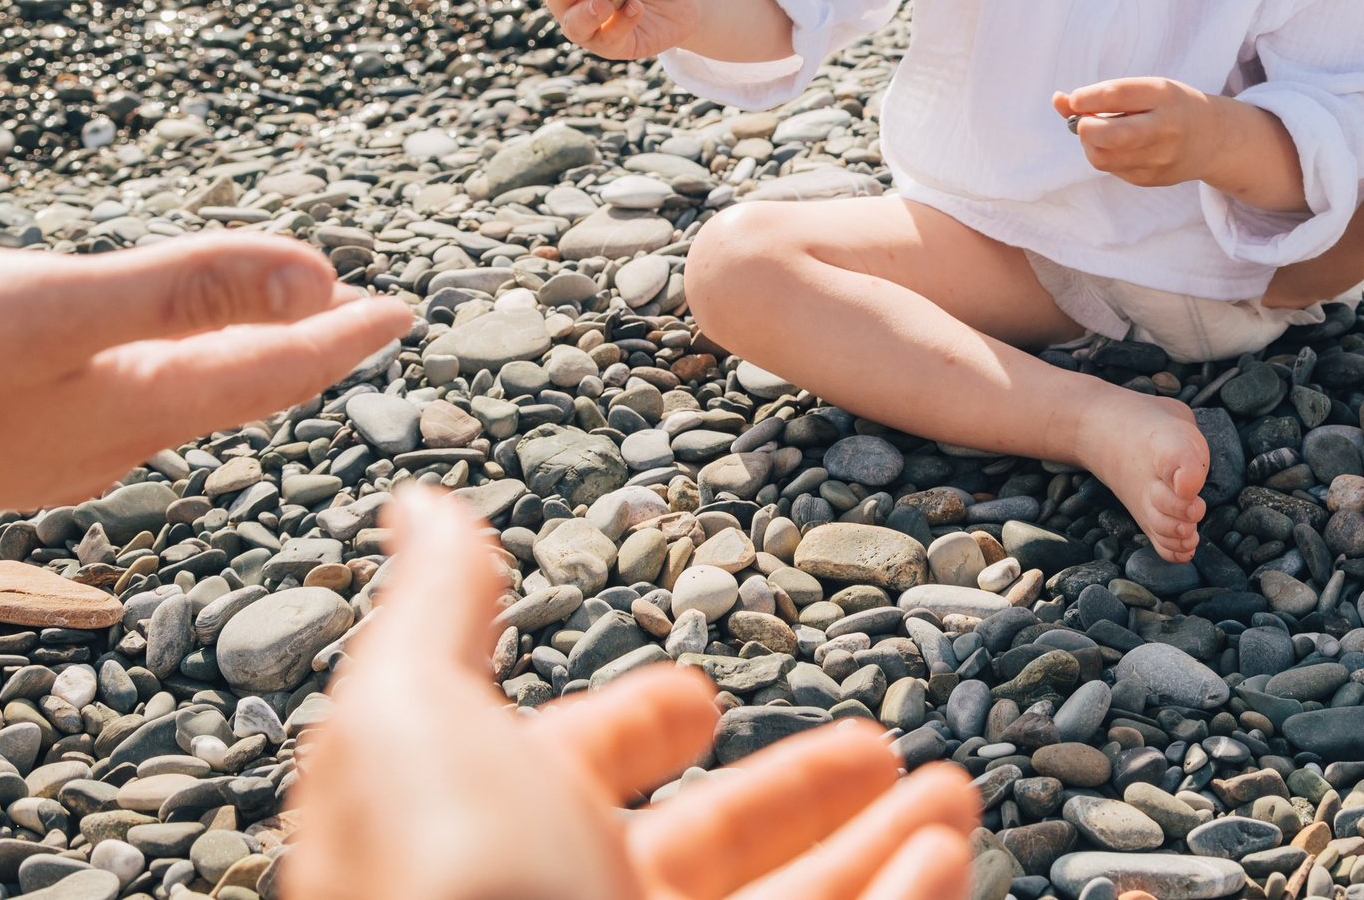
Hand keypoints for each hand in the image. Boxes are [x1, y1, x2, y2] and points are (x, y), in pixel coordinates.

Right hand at [0, 234, 408, 537]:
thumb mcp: (47, 312)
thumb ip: (181, 292)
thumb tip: (319, 276)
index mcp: (131, 410)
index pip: (272, 369)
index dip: (342, 335)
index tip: (401, 309)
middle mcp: (100, 438)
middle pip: (232, 384)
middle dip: (302, 345)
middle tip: (361, 313)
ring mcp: (39, 441)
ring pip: (171, 391)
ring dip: (232, 353)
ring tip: (273, 322)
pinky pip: (108, 391)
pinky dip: (155, 358)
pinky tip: (135, 353)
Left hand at [288, 489, 976, 899]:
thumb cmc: (451, 890)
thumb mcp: (411, 720)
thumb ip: (433, 613)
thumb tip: (418, 502)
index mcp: (488, 845)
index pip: (567, 780)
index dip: (631, 728)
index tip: (694, 697)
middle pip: (702, 855)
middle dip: (794, 793)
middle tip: (874, 748)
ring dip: (880, 848)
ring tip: (952, 796)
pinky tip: (948, 856)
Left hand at [1053, 77, 1217, 188]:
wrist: (1212, 139)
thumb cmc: (1168, 107)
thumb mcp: (1144, 90)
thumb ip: (1101, 95)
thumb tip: (1058, 100)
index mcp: (1163, 95)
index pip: (1115, 95)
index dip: (1085, 98)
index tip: (1075, 99)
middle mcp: (1165, 128)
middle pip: (1111, 135)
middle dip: (1085, 128)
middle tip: (1083, 122)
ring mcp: (1160, 158)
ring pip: (1104, 158)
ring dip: (1089, 145)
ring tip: (1097, 134)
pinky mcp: (1152, 179)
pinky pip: (1113, 170)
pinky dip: (1105, 156)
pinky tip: (1117, 147)